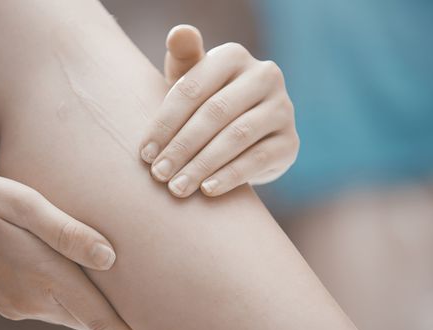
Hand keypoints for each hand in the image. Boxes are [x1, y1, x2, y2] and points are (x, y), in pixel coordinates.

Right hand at [0, 170, 145, 329]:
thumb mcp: (16, 202)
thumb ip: (63, 231)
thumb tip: (108, 257)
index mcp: (43, 273)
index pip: (99, 317)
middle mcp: (35, 298)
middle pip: (91, 322)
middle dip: (125, 329)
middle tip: (158, 329)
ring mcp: (19, 302)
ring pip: (74, 317)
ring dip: (104, 318)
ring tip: (134, 312)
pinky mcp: (8, 299)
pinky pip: (55, 309)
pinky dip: (79, 307)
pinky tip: (90, 291)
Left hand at [139, 25, 298, 196]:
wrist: (247, 134)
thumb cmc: (207, 103)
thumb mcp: (192, 81)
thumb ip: (183, 58)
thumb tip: (179, 33)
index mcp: (233, 56)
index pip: (192, 89)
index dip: (164, 123)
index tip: (144, 153)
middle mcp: (264, 76)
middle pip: (214, 113)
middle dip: (181, 147)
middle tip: (159, 175)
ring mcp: (282, 108)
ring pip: (237, 136)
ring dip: (202, 165)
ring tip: (177, 188)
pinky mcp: (290, 140)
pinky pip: (258, 159)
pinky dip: (230, 176)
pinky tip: (207, 190)